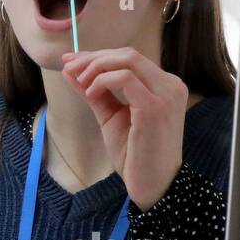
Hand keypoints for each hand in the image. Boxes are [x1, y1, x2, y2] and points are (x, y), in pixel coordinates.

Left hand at [61, 47, 185, 209]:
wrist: (152, 185)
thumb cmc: (134, 154)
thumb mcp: (110, 116)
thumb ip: (94, 92)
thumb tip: (69, 70)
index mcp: (164, 85)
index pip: (129, 59)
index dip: (98, 56)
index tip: (71, 60)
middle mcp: (170, 85)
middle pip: (128, 54)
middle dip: (93, 57)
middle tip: (69, 67)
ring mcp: (166, 94)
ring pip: (127, 59)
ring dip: (96, 66)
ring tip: (79, 81)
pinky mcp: (156, 107)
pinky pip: (125, 78)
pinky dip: (102, 80)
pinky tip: (91, 92)